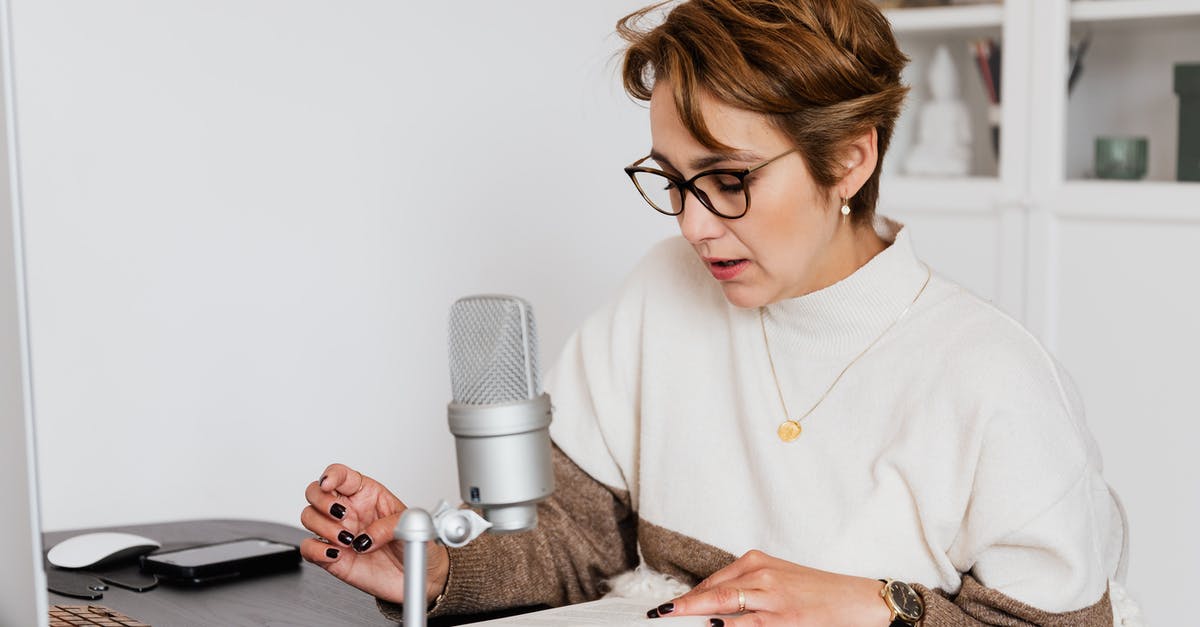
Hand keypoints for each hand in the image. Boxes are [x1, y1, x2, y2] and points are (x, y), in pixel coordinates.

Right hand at [299, 463, 448, 604]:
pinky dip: (316, 550)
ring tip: (347, 540)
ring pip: (309, 517)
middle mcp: (348, 511)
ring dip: (323, 527)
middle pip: (315, 492)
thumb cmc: (412, 541)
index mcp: (366, 494)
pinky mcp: (332, 556)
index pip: (340, 475)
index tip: (329, 484)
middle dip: (322, 501)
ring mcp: (338, 532)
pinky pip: (308, 548)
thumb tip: (365, 538)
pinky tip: (334, 553)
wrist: (418, 574)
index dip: (331, 475)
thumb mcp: (408, 525)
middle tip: (342, 515)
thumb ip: (388, 526)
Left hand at [647, 550, 890, 626]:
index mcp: (757, 561)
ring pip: (725, 606)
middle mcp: (762, 575)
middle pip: (713, 592)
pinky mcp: (785, 618)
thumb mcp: (778, 579)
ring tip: (675, 619)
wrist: (854, 599)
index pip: (713, 580)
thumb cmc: (816, 591)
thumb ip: (747, 586)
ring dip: (697, 616)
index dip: (688, 596)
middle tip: (659, 613)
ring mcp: (773, 597)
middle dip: (684, 605)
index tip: (668, 606)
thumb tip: (713, 607)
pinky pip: (749, 624)